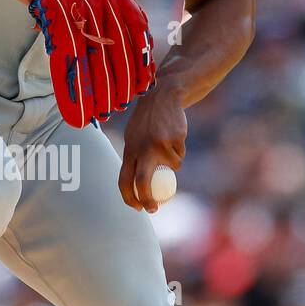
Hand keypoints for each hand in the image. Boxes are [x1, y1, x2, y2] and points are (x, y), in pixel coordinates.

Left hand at [119, 84, 186, 212]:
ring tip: (168, 146)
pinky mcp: (175, 140)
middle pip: (142, 182)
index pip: (124, 179)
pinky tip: (174, 136)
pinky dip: (179, 152)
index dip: (129, 197)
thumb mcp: (133, 138)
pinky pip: (180, 156)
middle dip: (147, 200)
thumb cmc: (146, 122)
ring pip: (171, 168)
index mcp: (129, 149)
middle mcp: (142, 148)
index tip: (137, 208)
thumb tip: (136, 187)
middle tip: (154, 208)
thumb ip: (133, 158)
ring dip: (173, 164)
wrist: (163, 96)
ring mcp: (159, 144)